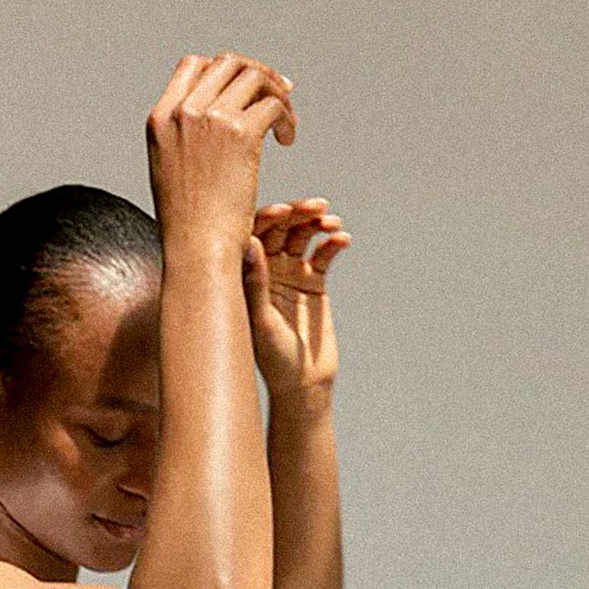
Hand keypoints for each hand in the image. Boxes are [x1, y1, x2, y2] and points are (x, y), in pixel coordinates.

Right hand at [146, 53, 298, 255]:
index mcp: (160, 119)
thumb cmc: (187, 226)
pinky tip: (288, 140)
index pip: (194, 65)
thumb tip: (214, 115)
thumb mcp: (169, 172)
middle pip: (228, 63)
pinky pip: (274, 104)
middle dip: (257, 73)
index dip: (224, 70)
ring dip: (277, 93)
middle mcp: (184, 111)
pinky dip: (287, 118)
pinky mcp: (242, 133)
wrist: (197, 252)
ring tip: (286, 123)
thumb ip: (184, 137)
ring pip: (255, 77)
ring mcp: (212, 119)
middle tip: (279, 93)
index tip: (244, 88)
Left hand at [241, 196, 350, 398]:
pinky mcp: (313, 280)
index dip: (268, 218)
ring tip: (331, 222)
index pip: (253, 234)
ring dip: (317, 223)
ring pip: (303, 236)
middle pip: (280, 229)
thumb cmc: (273, 357)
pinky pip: (324, 254)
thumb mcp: (261, 320)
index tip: (284, 211)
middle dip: (297, 214)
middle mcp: (266, 268)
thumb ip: (255, 282)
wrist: (302, 381)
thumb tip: (249, 241)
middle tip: (316, 207)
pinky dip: (333, 243)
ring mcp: (290, 272)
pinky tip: (342, 239)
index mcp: (246, 274)